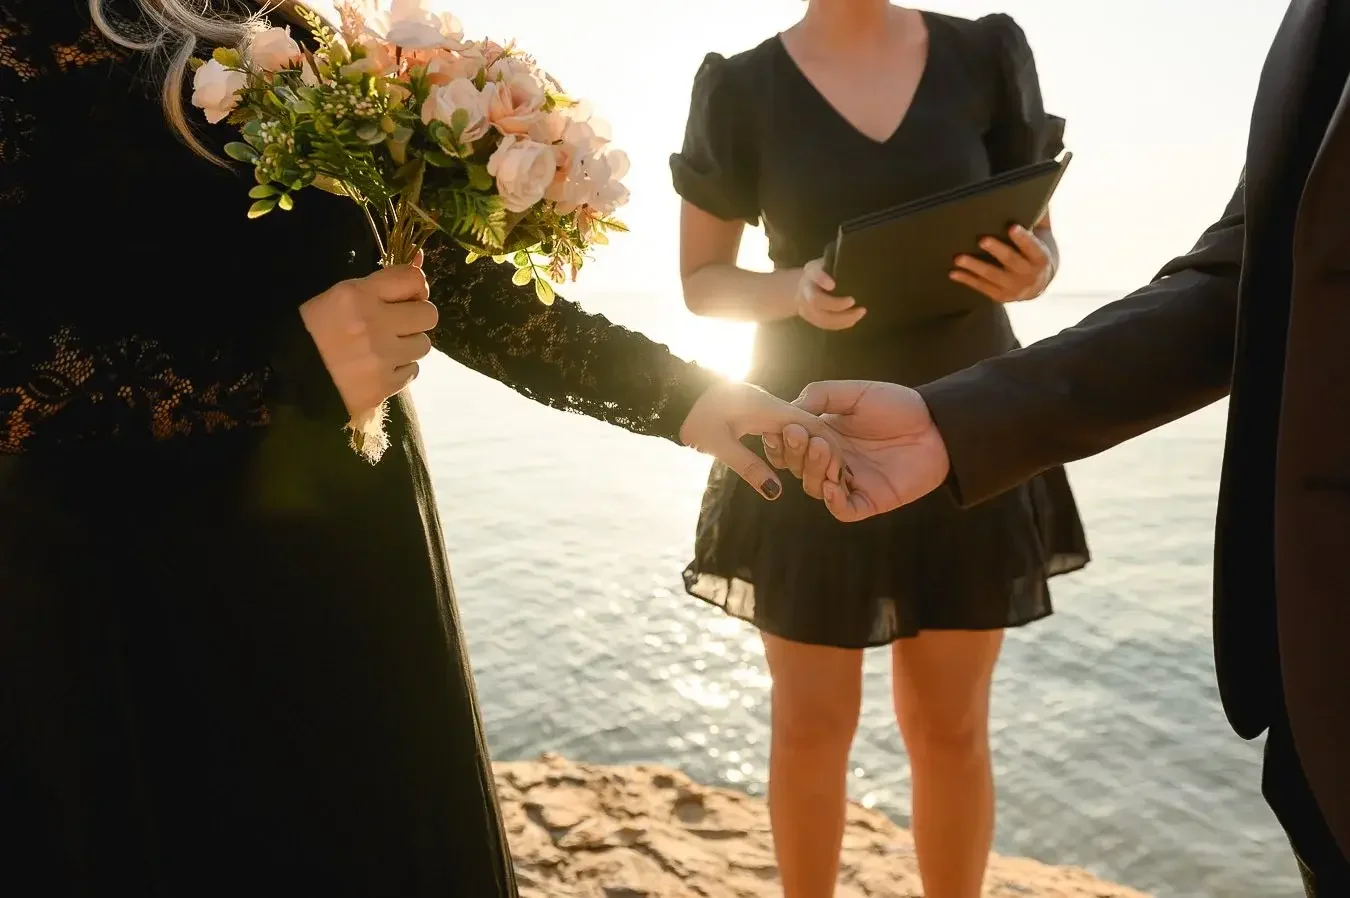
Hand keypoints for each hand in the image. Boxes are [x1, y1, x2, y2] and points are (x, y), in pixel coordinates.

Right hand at [299, 251, 437, 416]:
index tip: (406, 297)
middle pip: (428, 315)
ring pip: (423, 345)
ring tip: (384, 349)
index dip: (415, 288)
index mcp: (357, 296)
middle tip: (396, 325)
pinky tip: (378, 368)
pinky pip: (412, 371)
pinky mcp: (383, 386)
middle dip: (416, 319)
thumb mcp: (340, 296)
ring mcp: (381, 358)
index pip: (413, 280)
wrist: (293, 379)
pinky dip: (399, 370)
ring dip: (408, 346)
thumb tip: (420, 261)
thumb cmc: (315, 330)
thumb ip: (382, 282)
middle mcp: (373, 325)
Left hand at [680, 381, 845, 500]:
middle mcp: (771, 404)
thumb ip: (749, 467)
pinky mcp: (755, 412)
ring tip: (824, 472)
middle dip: (825, 450)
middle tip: (838, 475)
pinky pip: (784, 427)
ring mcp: (763, 406)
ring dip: (812, 447)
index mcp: (767, 408)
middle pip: (810, 426)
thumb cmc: (693, 417)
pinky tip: (798, 461)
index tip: (841, 468)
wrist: (674, 394)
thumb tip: (775, 493)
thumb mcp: (719, 445)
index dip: (828, 446)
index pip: (811, 425)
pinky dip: (795, 444)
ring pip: (798, 426)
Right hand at [764, 380, 949, 521]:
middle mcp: (832, 460)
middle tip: (804, 435)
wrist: (938, 424)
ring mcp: (850, 482)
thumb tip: (789, 409)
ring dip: (813, 470)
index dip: (781, 441)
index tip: (780, 429)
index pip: (790, 445)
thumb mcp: (856, 392)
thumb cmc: (898, 405)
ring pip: (815, 487)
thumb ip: (821, 395)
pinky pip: (844, 510)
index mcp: (824, 435)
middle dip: (796, 452)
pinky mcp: (870, 500)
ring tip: (825, 450)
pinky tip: (831, 486)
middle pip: (798, 467)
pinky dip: (833, 502)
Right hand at [795, 258, 865, 329]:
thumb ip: (836, 262)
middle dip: (836, 303)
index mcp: (810, 274)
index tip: (832, 285)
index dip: (822, 280)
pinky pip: (826, 325)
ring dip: (843, 318)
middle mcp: (806, 292)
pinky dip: (841, 324)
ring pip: (822, 318)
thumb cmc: (821, 271)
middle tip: (854, 301)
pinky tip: (855, 319)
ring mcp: (807, 308)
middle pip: (816, 301)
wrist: (799, 287)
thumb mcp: (825, 262)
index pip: (814, 276)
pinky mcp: (812, 319)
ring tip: (861, 312)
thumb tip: (858, 257)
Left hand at [950, 225, 1052, 302]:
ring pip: (992, 276)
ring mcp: (1013, 288)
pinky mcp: (1000, 296)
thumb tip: (1033, 190)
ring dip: (974, 266)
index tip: (1011, 227)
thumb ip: (1038, 217)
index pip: (1032, 247)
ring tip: (958, 258)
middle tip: (982, 240)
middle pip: (1011, 261)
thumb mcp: (1043, 236)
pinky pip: (982, 287)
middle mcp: (1028, 275)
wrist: (1038, 286)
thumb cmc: (1036, 253)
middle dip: (996, 250)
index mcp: (1040, 258)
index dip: (1022, 238)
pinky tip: (953, 273)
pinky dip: (967, 280)